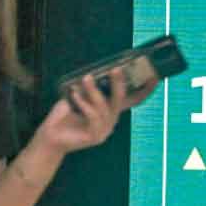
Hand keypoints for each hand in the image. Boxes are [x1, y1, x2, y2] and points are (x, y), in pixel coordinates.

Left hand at [34, 68, 157, 154]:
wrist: (51, 136)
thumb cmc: (64, 115)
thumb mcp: (78, 96)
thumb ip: (89, 87)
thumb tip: (96, 71)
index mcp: (111, 111)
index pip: (133, 100)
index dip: (145, 89)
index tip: (154, 76)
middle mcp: (111, 121)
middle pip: (121, 100)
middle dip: (119, 83)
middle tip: (115, 69)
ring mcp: (104, 130)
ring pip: (104, 107)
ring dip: (94, 91)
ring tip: (85, 78)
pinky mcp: (95, 136)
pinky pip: (93, 116)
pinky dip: (84, 103)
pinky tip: (74, 95)